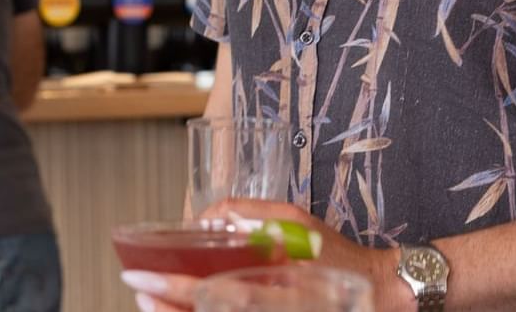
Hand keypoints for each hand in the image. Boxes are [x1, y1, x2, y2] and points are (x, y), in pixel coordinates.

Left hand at [119, 199, 407, 311]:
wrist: (377, 295)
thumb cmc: (336, 258)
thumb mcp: (296, 220)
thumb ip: (252, 213)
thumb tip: (207, 216)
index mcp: (274, 287)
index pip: (212, 292)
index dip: (172, 286)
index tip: (140, 276)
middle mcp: (270, 309)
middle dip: (165, 306)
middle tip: (138, 288)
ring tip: (151, 300)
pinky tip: (183, 307)